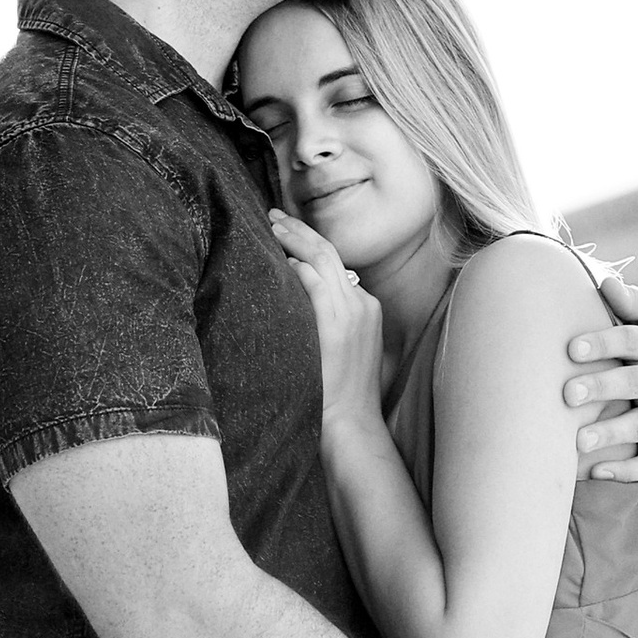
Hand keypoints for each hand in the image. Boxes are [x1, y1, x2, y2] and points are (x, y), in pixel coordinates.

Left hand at [269, 210, 386, 432]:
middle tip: (273, 215)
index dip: (309, 244)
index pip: (336, 264)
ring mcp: (352, 313)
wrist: (351, 422)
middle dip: (300, 230)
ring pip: (322, 259)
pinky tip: (277, 260)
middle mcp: (362, 304)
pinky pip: (315, 283)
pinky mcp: (338, 325)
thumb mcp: (343, 348)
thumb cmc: (340, 393)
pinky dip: (296, 267)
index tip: (287, 233)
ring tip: (271, 227)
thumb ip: (330, 321)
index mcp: (366, 307)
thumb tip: (299, 299)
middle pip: (329, 252)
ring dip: (294, 240)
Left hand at [562, 275, 637, 483]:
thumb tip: (605, 284)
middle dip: (602, 387)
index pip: (634, 341)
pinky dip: (626, 471)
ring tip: (578, 440)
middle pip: (635, 382)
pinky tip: (596, 472)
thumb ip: (633, 302)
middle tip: (567, 393)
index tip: (572, 348)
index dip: (605, 343)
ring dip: (610, 432)